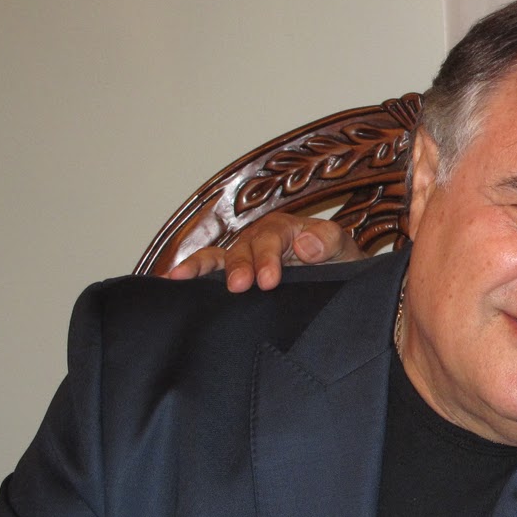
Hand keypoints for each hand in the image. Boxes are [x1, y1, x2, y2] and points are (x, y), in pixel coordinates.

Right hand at [166, 213, 363, 291]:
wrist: (341, 281)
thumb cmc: (341, 263)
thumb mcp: (344, 249)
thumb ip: (329, 241)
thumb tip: (304, 245)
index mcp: (286, 229)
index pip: (272, 239)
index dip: (268, 258)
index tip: (269, 281)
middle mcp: (260, 239)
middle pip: (243, 248)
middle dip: (239, 266)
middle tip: (239, 287)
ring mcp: (244, 256)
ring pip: (219, 256)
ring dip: (203, 268)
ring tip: (181, 277)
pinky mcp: (234, 274)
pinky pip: (210, 270)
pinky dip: (192, 273)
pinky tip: (171, 282)